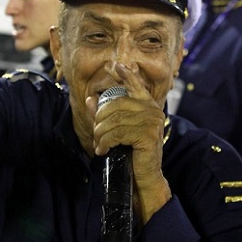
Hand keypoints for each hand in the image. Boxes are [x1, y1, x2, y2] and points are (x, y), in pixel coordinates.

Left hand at [88, 62, 170, 224]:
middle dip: (99, 121)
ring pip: (113, 120)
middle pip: (115, 104)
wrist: (144, 176)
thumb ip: (104, 115)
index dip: (125, 74)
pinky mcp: (147, 135)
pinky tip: (103, 150)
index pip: (135, 84)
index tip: (113, 65)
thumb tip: (90, 99)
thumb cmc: (131, 153)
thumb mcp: (116, 130)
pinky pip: (117, 133)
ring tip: (99, 145)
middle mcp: (151, 110)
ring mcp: (151, 121)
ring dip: (101, 135)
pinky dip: (105, 142)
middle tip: (96, 136)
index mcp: (146, 105)